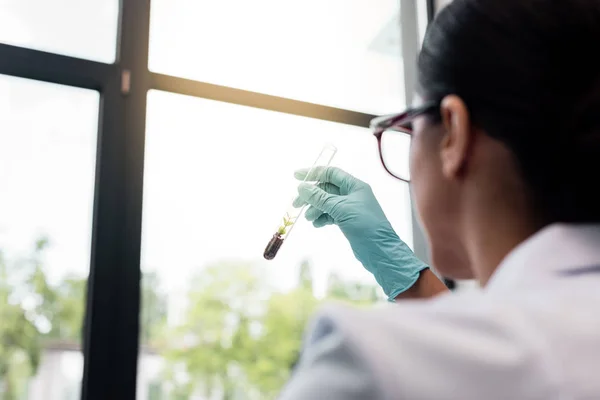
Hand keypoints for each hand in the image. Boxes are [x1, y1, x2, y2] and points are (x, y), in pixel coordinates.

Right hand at [293, 166, 428, 299]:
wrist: (380, 251)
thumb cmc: (364, 225)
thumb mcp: (340, 209)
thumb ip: (320, 197)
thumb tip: (302, 187)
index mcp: (354, 186)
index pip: (331, 173)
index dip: (313, 173)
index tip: (296, 177)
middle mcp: (353, 195)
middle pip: (326, 189)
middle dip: (311, 196)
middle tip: (296, 205)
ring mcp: (350, 208)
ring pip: (327, 203)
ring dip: (315, 208)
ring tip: (309, 218)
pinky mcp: (348, 221)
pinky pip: (331, 215)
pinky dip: (322, 218)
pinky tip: (317, 224)